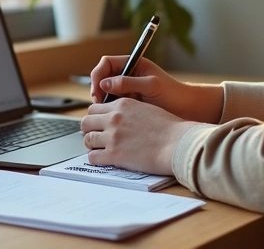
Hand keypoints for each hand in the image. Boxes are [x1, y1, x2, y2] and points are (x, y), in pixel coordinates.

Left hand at [80, 98, 196, 174]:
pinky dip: (96, 159)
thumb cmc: (170, 128)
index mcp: (123, 104)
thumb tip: (122, 118)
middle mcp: (114, 118)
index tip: (100, 124)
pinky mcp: (114, 155)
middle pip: (86, 121)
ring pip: (87, 139)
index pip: (95, 107)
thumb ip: (130, 110)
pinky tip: (104, 160)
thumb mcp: (147, 108)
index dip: (96, 117)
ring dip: (92, 145)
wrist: (178, 143)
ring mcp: (112, 136)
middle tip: (96, 137)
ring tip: (100, 149)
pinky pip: (92, 157)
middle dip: (90, 130)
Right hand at [89, 56, 222, 123]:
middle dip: (98, 90)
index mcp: (134, 65)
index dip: (99, 75)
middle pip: (102, 79)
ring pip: (106, 94)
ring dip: (102, 103)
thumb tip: (105, 84)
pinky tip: (112, 120)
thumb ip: (128, 82)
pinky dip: (109, 112)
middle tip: (99, 104)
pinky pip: (113, 106)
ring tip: (105, 113)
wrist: (188, 110)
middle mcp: (128, 76)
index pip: (107, 64)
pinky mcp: (130, 106)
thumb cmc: (174, 94)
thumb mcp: (152, 85)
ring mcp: (128, 91)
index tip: (98, 89)